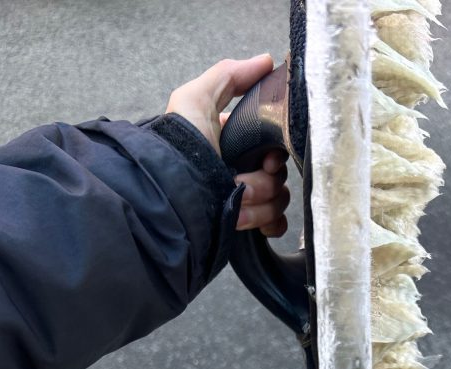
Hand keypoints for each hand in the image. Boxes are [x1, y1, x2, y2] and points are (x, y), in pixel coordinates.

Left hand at [166, 57, 289, 237]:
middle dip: (264, 180)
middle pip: (279, 174)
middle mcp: (240, 170)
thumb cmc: (179, 146)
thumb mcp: (195, 100)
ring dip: (260, 202)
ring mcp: (244, 199)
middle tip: (241, 182)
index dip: (274, 152)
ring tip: (236, 202)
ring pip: (278, 199)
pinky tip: (253, 220)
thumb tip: (266, 61)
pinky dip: (269, 223)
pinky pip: (275, 224)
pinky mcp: (245, 223)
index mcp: (233, 143)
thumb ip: (229, 75)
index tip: (267, 157)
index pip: (272, 145)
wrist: (171, 195)